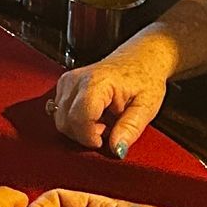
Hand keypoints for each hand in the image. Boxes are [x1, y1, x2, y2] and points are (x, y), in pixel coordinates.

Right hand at [50, 30, 178, 157]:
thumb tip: (116, 149)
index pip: (79, 119)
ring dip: (79, 128)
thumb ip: (130, 128)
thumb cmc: (145, 78)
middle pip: (65, 121)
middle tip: (107, 130)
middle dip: (84, 135)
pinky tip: (93, 116)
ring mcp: (67, 81)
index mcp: (97, 82)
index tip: (105, 141)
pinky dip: (75, 121)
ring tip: (102, 122)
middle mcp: (76, 80)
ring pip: (60, 119)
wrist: (141, 57)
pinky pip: (60, 112)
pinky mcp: (64, 85)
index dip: (90, 137)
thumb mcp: (146, 106)